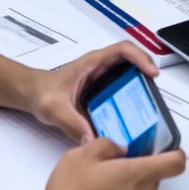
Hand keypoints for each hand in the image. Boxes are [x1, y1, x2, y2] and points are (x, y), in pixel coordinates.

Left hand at [26, 41, 157, 143]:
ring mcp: (102, 79)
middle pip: (132, 61)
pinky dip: (132, 99)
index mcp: (91, 63)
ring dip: (141, 86)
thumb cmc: (41, 91)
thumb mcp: (54, 109)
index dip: (141, 58)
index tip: (151, 72)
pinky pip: (123, 90)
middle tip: (155, 90)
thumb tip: (90, 139)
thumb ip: (71, 124)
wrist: (33, 94)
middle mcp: (100, 68)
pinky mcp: (103, 92)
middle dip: (147, 72)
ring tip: (148, 103)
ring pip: (130, 75)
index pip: (123, 50)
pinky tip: (133, 115)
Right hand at [29, 138, 185, 189]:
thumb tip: (118, 147)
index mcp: (137, 174)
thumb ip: (106, 144)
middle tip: (112, 164)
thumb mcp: (80, 156)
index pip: (176, 162)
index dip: (174, 153)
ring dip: (125, 187)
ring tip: (96, 186)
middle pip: (154, 176)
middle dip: (136, 168)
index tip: (164, 148)